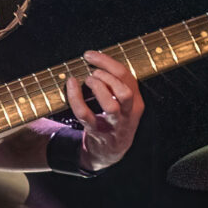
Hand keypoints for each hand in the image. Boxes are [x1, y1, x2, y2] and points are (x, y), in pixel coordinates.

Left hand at [69, 50, 142, 168]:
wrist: (110, 151)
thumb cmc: (114, 120)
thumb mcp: (123, 102)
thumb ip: (115, 84)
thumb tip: (94, 60)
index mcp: (136, 101)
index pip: (127, 76)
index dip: (107, 62)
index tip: (89, 55)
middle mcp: (128, 113)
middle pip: (125, 90)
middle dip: (106, 76)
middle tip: (91, 73)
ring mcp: (114, 125)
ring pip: (111, 105)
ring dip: (97, 88)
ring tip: (87, 80)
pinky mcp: (97, 133)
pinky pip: (85, 115)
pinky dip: (76, 98)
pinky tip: (71, 85)